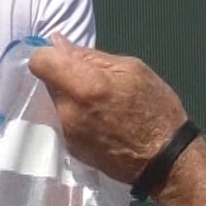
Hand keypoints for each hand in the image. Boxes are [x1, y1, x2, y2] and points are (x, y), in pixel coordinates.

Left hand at [27, 41, 188, 185]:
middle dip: (66, 76)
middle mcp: (68, 110)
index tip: (67, 57)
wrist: (165, 160)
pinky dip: (78, 117)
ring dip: (72, 98)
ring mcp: (68, 133)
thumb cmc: (157, 109)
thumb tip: (59, 44)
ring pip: (57, 103)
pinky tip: (102, 123)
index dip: (50, 54)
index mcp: (84, 85)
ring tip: (103, 105)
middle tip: (95, 81)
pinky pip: (66, 122)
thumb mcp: (133, 70)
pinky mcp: (71, 149)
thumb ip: (91, 56)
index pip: (40, 61)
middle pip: (48, 82)